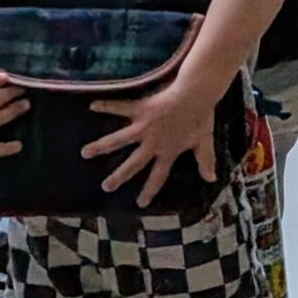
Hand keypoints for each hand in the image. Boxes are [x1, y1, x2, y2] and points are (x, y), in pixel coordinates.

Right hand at [84, 78, 219, 207]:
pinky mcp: (140, 109)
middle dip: (119, 177)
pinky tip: (92, 106)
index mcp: (168, 152)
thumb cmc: (201, 116)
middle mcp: (152, 143)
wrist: (196, 94)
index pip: (158, 177)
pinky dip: (106, 106)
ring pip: (118, 140)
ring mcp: (144, 127)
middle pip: (133, 164)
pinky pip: (120, 107)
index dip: (150, 191)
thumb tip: (212, 179)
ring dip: (101, 146)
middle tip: (106, 187)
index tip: (140, 204)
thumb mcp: (204, 141)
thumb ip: (205, 161)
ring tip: (85, 153)